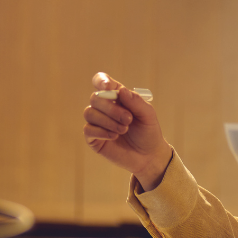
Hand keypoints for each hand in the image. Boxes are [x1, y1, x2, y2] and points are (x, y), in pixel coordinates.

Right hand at [82, 72, 172, 189]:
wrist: (149, 156)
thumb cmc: (148, 132)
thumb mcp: (147, 114)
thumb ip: (135, 101)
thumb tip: (121, 90)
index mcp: (117, 97)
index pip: (102, 82)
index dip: (101, 80)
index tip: (107, 86)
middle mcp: (104, 108)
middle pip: (95, 98)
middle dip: (111, 108)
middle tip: (128, 119)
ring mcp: (97, 123)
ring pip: (89, 113)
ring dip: (108, 121)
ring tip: (124, 129)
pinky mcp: (93, 138)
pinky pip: (88, 129)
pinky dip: (102, 132)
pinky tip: (114, 136)